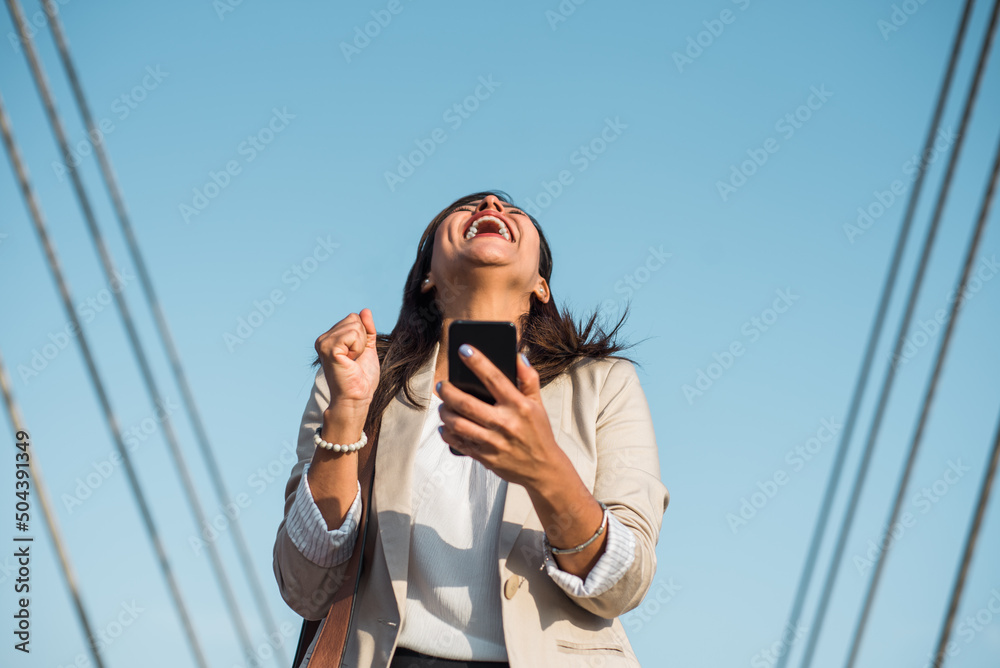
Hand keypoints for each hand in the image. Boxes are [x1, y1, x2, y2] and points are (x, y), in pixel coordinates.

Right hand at [314, 309, 378, 412]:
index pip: (354, 318)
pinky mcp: (329, 348)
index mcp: (330, 338)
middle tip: (355, 359)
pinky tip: (350, 361)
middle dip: (362, 339)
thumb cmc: (361, 378)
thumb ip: (366, 329)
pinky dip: (358, 348)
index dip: (363, 336)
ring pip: (355, 325)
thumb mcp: (367, 348)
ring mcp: (324, 343)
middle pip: (354, 319)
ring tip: (352, 361)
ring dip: (360, 345)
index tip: (356, 356)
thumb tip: (365, 310)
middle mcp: (323, 339)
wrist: (357, 397)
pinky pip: (353, 334)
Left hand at [437, 346, 560, 488]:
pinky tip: (446, 426)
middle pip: (466, 403)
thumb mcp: (538, 404)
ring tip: (443, 405)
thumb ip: (528, 379)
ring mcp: (493, 442)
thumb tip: (518, 356)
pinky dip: (447, 433)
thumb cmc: (539, 433)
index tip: (463, 349)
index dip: (477, 362)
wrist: (543, 469)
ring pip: (457, 424)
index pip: (494, 378)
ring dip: (445, 412)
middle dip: (448, 391)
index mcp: (519, 406)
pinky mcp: (485, 457)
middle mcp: (505, 423)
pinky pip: (458, 442)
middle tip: (442, 385)